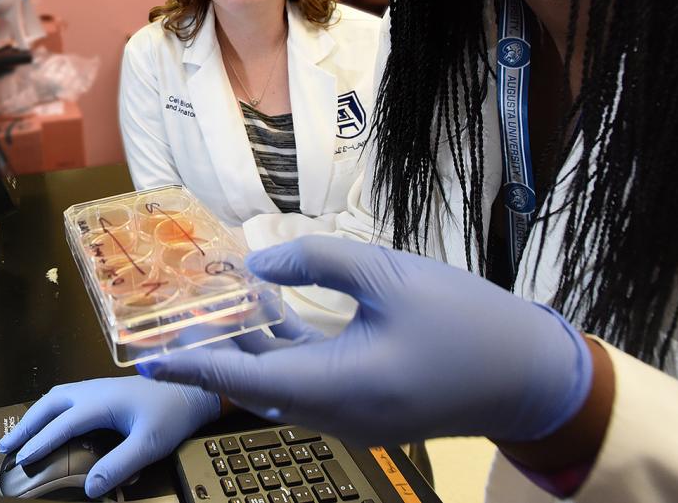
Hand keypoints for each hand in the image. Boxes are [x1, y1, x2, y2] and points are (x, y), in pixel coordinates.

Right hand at [0, 376, 220, 496]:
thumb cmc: (171, 414)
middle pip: (49, 404)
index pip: (62, 424)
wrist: (191, 387)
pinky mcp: (104, 389)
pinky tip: (50, 418)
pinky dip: (50, 407)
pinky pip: (67, 395)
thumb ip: (119, 466)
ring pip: (56, 396)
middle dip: (26, 424)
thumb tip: (89, 488)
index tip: (21, 459)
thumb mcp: (148, 445)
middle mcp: (93, 390)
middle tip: (6, 444)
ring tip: (20, 432)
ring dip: (36, 413)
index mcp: (100, 402)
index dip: (40, 442)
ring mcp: (98, 387)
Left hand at [140, 236, 593, 446]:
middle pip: (256, 389)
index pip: (246, 382)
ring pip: (281, 389)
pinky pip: (310, 387)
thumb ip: (317, 260)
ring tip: (211, 314)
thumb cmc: (466, 322)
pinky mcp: (370, 409)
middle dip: (211, 358)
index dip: (192, 369)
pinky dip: (283, 358)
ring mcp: (355, 417)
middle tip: (167, 327)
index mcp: (340, 389)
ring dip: (246, 356)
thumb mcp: (388, 273)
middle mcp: (339, 414)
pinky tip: (268, 318)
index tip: (145, 364)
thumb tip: (260, 263)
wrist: (532, 375)